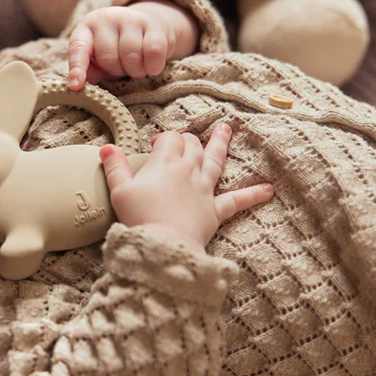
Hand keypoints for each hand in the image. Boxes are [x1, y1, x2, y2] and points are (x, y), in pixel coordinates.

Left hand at [68, 1, 199, 89]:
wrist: (148, 27)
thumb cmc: (117, 48)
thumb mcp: (97, 58)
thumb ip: (88, 70)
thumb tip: (80, 86)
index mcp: (86, 29)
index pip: (78, 49)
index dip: (77, 68)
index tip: (75, 86)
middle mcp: (105, 19)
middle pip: (108, 58)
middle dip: (116, 71)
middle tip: (122, 68)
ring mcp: (130, 18)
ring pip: (131, 56)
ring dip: (136, 71)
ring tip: (137, 67)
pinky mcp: (153, 23)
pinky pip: (153, 51)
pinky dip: (153, 66)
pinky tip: (152, 68)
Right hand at [99, 123, 273, 252]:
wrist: (163, 244)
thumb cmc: (138, 218)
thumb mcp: (119, 190)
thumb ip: (115, 167)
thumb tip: (107, 147)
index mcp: (165, 163)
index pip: (169, 139)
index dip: (162, 139)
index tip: (153, 145)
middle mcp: (188, 171)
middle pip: (192, 145)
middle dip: (188, 139)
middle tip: (184, 140)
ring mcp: (204, 189)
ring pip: (215, 160)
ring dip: (221, 143)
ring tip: (227, 130)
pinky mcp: (214, 210)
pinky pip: (237, 200)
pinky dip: (253, 195)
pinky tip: (268, 190)